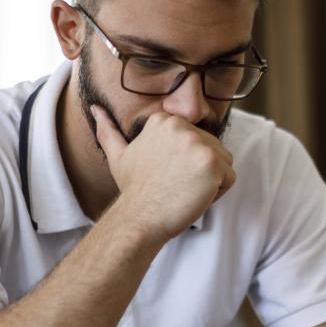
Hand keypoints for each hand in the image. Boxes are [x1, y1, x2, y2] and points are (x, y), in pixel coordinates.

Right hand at [92, 105, 235, 241]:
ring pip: (223, 163)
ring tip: (184, 191)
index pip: (196, 140)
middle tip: (174, 186)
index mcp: (165, 121)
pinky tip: (193, 197)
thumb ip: (108, 131)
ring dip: (209, 182)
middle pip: (212, 149)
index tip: (166, 175)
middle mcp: (183, 127)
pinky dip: (217, 194)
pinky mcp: (212, 163)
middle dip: (198, 172)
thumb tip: (95, 109)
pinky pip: (230, 178)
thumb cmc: (133, 190)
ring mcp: (199, 144)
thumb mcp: (118, 155)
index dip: (184, 163)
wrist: (139, 217)